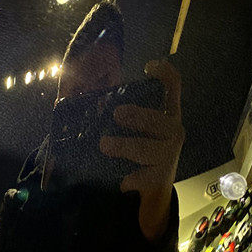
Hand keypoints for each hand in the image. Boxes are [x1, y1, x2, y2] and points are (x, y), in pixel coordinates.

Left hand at [99, 59, 183, 241]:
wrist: (156, 184)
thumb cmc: (140, 146)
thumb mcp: (135, 127)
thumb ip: (114, 113)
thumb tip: (78, 102)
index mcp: (167, 112)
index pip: (173, 87)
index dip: (165, 74)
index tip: (148, 67)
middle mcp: (173, 130)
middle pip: (159, 119)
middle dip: (137, 116)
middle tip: (116, 113)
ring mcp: (169, 153)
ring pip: (148, 148)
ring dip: (125, 146)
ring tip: (104, 144)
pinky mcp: (162, 175)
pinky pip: (147, 176)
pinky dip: (133, 179)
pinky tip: (123, 182)